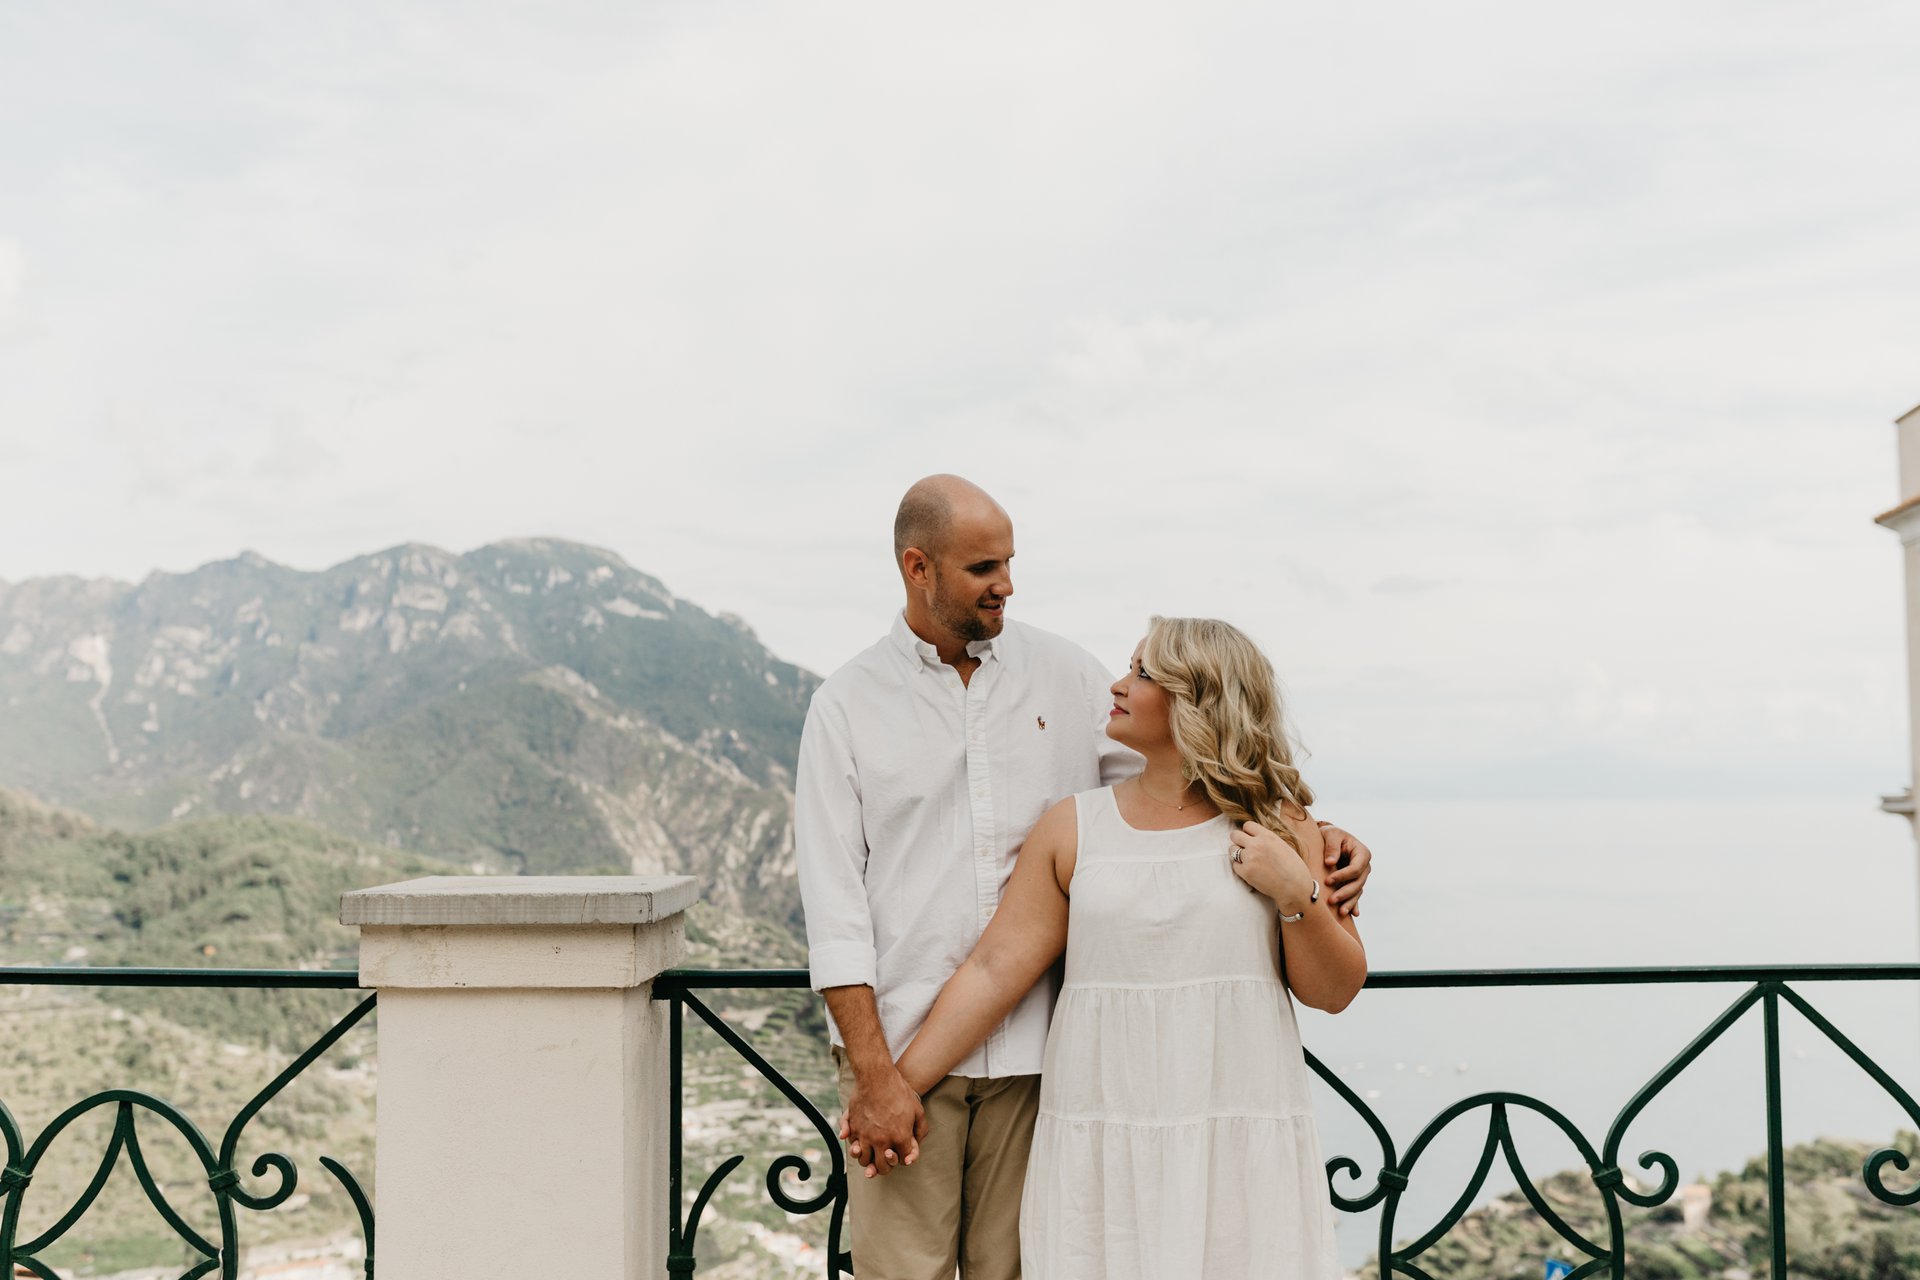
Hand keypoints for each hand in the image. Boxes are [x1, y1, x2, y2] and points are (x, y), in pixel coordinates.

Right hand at [835, 1063, 926, 1178]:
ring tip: (872, 1153)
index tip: (901, 1152)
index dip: (903, 1158)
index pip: (902, 1160)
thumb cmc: (899, 1091)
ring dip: (868, 1160)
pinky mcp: (854, 1128)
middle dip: (885, 1166)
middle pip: (882, 1167)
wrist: (876, 1076)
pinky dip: (856, 1148)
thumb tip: (916, 1143)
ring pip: (864, 1160)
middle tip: (886, 1158)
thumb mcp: (918, 1110)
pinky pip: (853, 1146)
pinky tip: (861, 1142)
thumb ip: (920, 1130)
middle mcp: (882, 1140)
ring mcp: (865, 1135)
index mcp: (900, 1137)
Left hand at [1228, 820, 1317, 913]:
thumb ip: (1267, 839)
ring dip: (1238, 854)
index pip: (1247, 825)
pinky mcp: (1246, 872)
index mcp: (1267, 836)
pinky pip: (1235, 865)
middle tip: (1244, 848)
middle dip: (1238, 841)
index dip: (1248, 832)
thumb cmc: (1293, 868)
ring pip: (1232, 850)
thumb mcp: (1282, 845)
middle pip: (1234, 835)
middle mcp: (1256, 845)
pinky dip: (1240, 868)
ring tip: (1248, 860)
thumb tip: (1255, 836)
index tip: (1250, 839)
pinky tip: (1250, 871)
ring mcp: (1250, 858)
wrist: (1295, 887)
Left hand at [1315, 822, 1371, 917]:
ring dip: (1349, 902)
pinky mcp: (1353, 883)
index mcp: (1362, 853)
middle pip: (1358, 883)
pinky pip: (1355, 896)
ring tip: (1339, 912)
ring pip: (1357, 892)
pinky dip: (1353, 905)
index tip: (1328, 881)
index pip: (1356, 868)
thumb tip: (1330, 862)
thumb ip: (1331, 847)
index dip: (1343, 876)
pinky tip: (1353, 914)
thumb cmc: (1330, 835)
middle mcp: (1364, 866)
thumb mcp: (1331, 834)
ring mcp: (1360, 876)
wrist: (1328, 839)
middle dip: (1345, 892)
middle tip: (1331, 900)